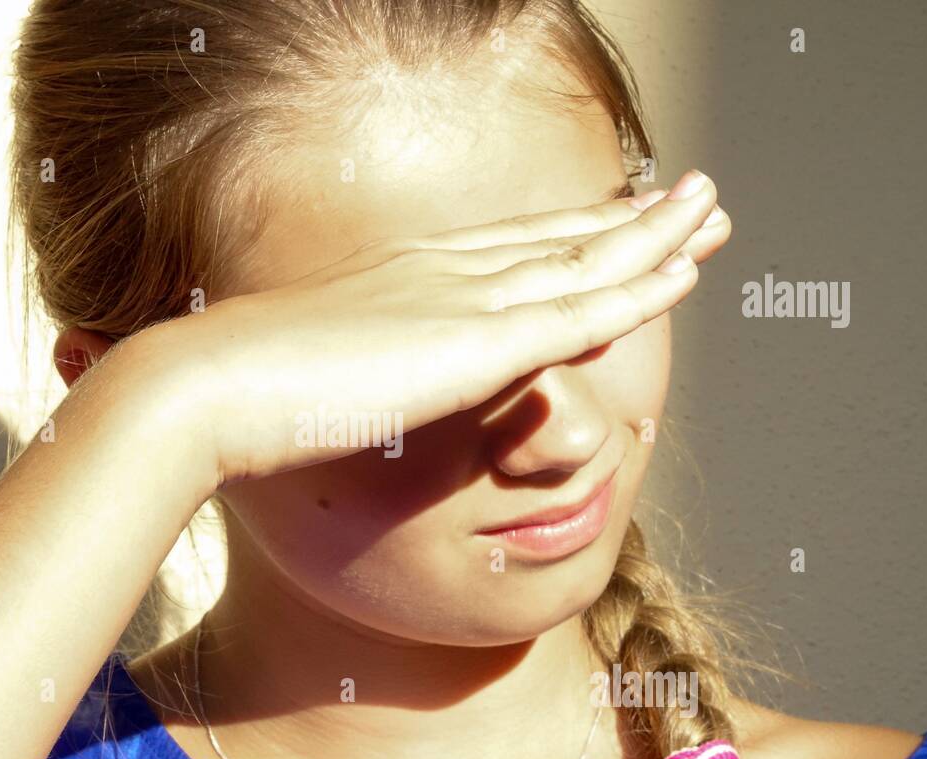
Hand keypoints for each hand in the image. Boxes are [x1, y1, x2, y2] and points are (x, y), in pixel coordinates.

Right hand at [166, 169, 726, 486]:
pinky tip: (684, 273)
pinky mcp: (476, 345)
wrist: (213, 388)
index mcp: (410, 276)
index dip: (574, 229)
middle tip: (694, 200)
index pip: (513, 246)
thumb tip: (367, 385)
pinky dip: (639, 289)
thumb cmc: (246, 390)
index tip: (618, 215)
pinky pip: (580, 312)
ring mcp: (464, 302)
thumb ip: (358, 368)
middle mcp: (446, 273)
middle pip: (563, 239)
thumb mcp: (314, 370)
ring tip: (713, 214)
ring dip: (657, 239)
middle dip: (635, 221)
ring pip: (587, 262)